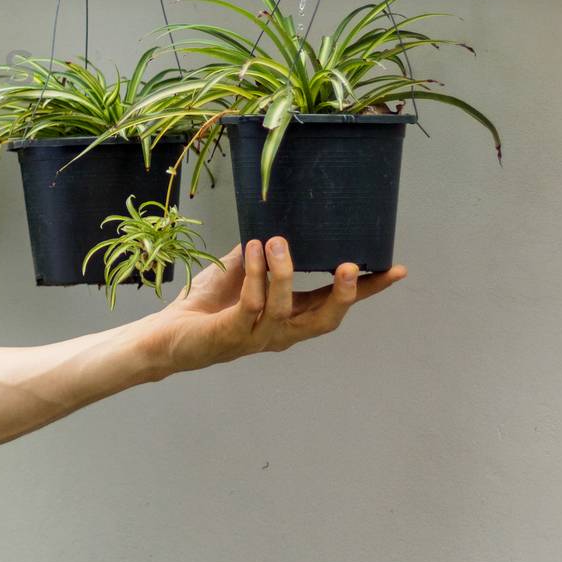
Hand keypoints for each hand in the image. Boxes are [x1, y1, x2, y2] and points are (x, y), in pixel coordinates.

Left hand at [145, 237, 406, 373]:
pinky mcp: (231, 335)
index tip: (395, 269)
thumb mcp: (239, 273)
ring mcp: (256, 337)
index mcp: (290, 318)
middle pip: (324, 320)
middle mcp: (280, 333)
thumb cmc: (206, 306)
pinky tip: (253, 250)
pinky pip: (251, 305)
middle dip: (340, 294)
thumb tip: (279, 225)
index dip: (365, 290)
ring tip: (278, 241)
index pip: (334, 305)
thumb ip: (261, 256)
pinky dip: (255, 276)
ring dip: (284, 272)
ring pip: (284, 309)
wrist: (166, 335)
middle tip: (349, 265)